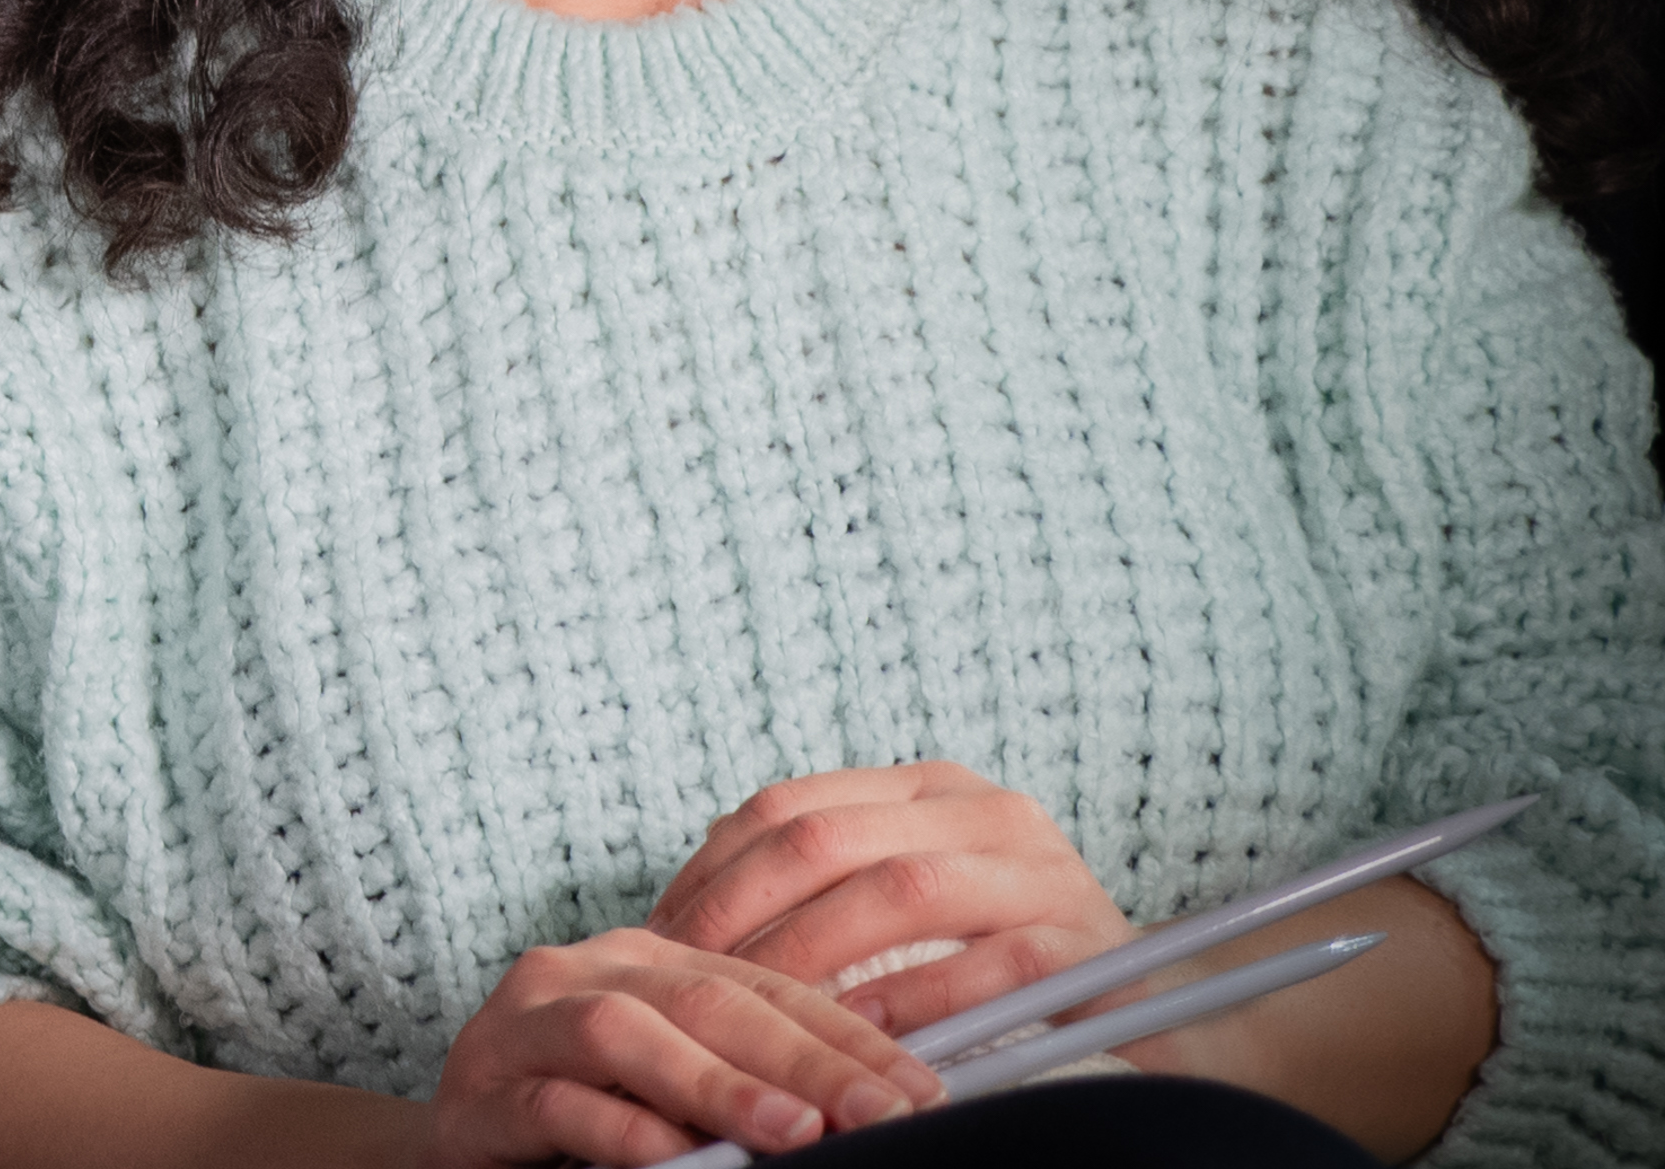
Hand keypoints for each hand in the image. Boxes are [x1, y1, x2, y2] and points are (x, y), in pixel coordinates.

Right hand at [420, 926, 945, 1168]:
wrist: (451, 1134)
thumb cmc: (579, 1108)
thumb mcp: (671, 1079)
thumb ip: (742, 1072)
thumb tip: (865, 1103)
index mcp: (652, 959)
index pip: (767, 987)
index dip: (848, 1037)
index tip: (922, 1092)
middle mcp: (593, 970)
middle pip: (711, 1001)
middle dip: (805, 1060)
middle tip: (882, 1113)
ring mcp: (529, 1022)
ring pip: (632, 1036)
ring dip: (719, 1084)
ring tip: (797, 1129)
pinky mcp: (484, 1088)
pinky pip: (557, 1101)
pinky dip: (619, 1129)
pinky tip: (668, 1157)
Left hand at [644, 762, 1135, 1039]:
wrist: (1170, 1012)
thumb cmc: (1013, 969)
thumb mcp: (915, 909)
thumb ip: (831, 897)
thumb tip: (695, 928)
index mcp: (928, 790)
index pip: (791, 806)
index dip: (715, 869)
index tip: (660, 934)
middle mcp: (984, 810)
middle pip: (829, 839)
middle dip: (743, 914)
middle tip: (687, 980)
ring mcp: (1041, 870)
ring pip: (899, 891)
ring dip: (816, 958)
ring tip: (760, 1012)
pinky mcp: (1087, 943)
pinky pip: (983, 965)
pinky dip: (915, 1003)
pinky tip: (863, 1039)